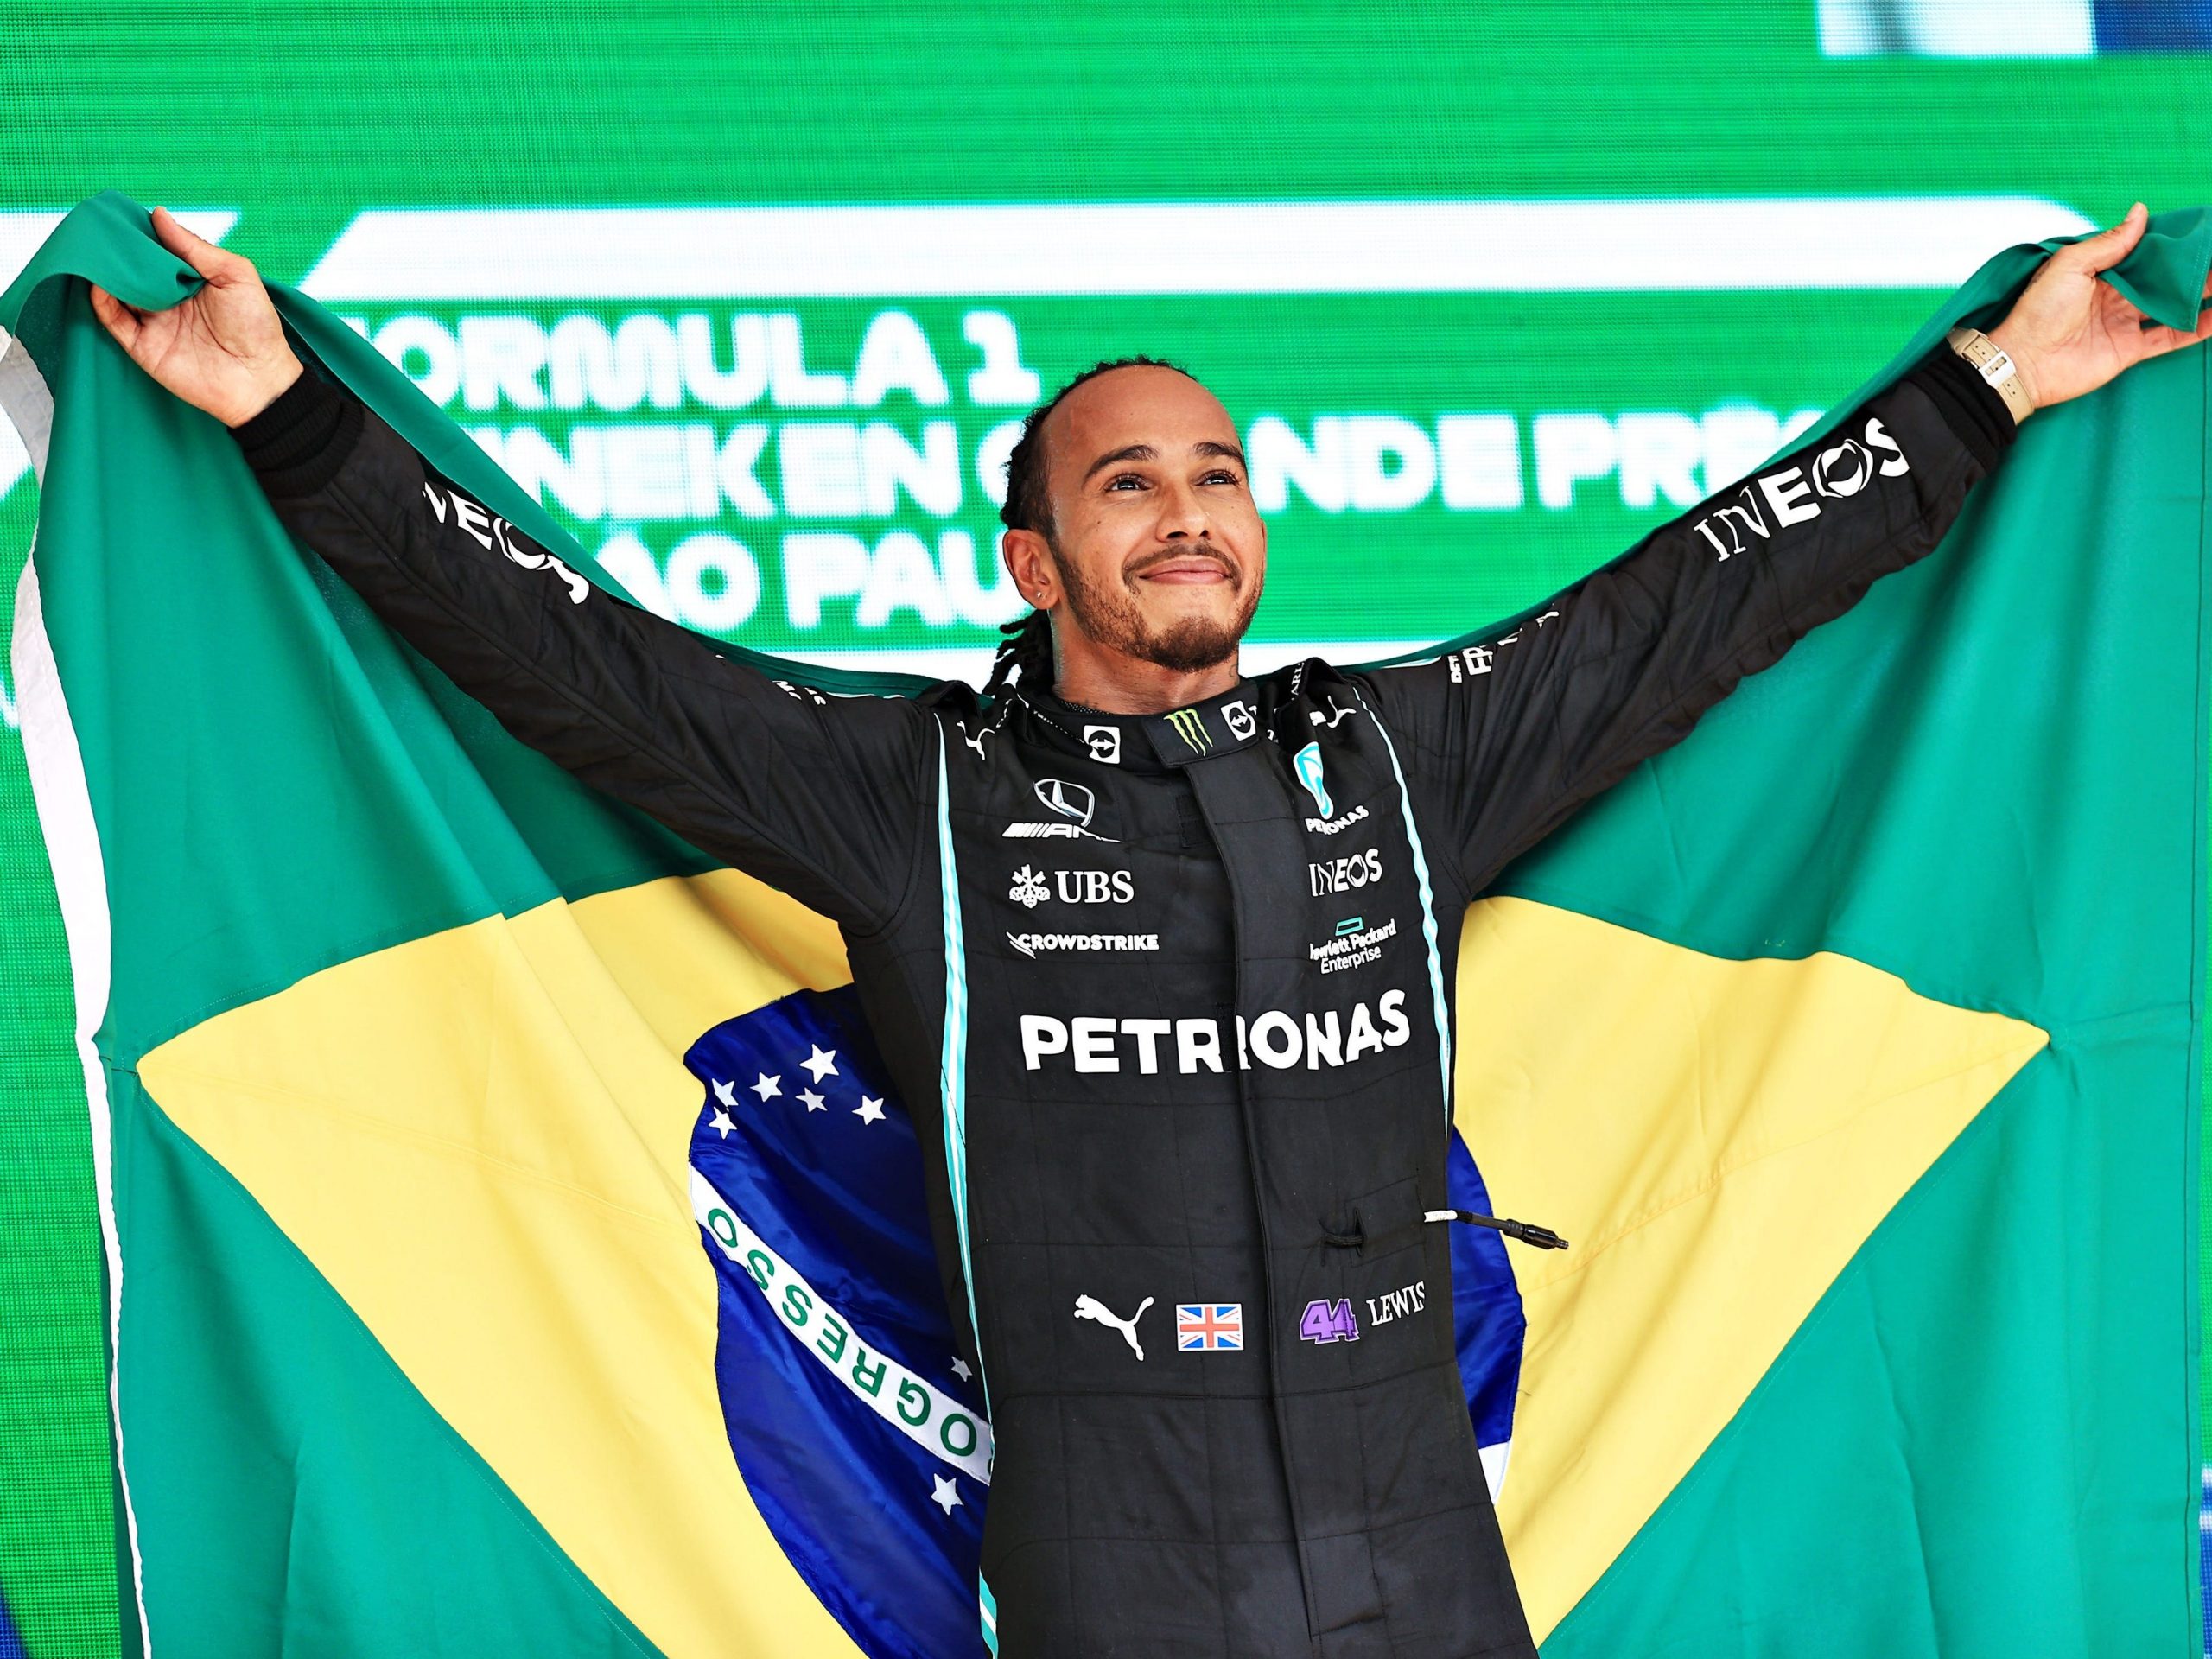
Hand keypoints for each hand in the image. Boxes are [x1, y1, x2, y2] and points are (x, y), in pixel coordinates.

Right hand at [88, 206, 302, 427]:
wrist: (259, 381)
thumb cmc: (257, 327)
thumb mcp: (235, 274)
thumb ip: (196, 247)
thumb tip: (159, 215)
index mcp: (191, 278)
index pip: (156, 249)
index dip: (139, 232)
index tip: (119, 213)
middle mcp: (168, 297)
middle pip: (133, 268)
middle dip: (117, 249)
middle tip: (99, 228)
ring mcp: (153, 321)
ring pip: (117, 290)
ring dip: (105, 271)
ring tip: (94, 251)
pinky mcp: (142, 345)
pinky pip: (113, 320)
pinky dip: (101, 301)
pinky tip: (99, 283)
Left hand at [1988, 203, 2211, 411]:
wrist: (2024, 362)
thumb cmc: (2038, 311)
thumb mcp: (2070, 265)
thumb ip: (2109, 242)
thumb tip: (2140, 211)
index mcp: (2100, 272)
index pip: (2143, 252)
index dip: (2170, 243)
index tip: (2200, 232)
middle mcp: (2116, 296)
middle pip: (2162, 278)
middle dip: (2191, 267)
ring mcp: (2125, 322)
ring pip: (2172, 304)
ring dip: (2200, 292)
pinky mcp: (2130, 350)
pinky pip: (2170, 337)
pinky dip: (2197, 327)